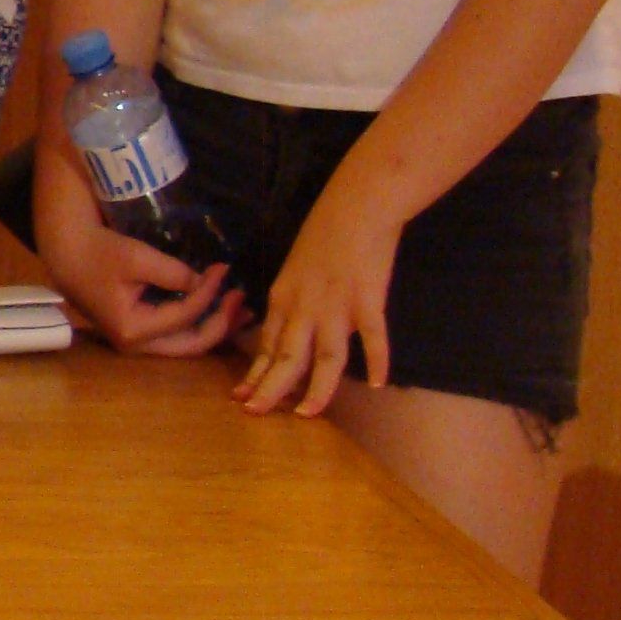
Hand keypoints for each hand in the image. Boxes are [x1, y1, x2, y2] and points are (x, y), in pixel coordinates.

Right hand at [33, 163, 242, 357]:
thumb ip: (176, 273)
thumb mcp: (138, 258)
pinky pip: (176, 335)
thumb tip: (209, 282)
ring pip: (186, 344)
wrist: (67, 253)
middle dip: (223, 325)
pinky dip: (199, 324)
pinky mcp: (137, 332)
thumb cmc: (99, 253)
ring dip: (215, 328)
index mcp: (133, 329)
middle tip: (245, 304)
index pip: (186, 314)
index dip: (211, 292)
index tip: (225, 269)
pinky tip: (215, 310)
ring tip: (240, 312)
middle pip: (192, 345)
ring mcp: (135, 342)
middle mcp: (135, 344)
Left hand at [239, 169, 399, 416]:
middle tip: (255, 414)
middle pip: (285, 357)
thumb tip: (288, 323)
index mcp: (283, 298)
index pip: (266, 345)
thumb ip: (293, 298)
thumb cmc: (326, 231)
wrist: (357, 205)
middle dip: (269, 389)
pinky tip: (376, 384)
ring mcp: (337, 307)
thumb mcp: (295, 266)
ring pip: (325, 359)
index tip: (242, 397)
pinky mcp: (369, 301)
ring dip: (316, 389)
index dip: (255, 373)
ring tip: (308, 414)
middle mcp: (305, 308)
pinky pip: (374, 338)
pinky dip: (377, 362)